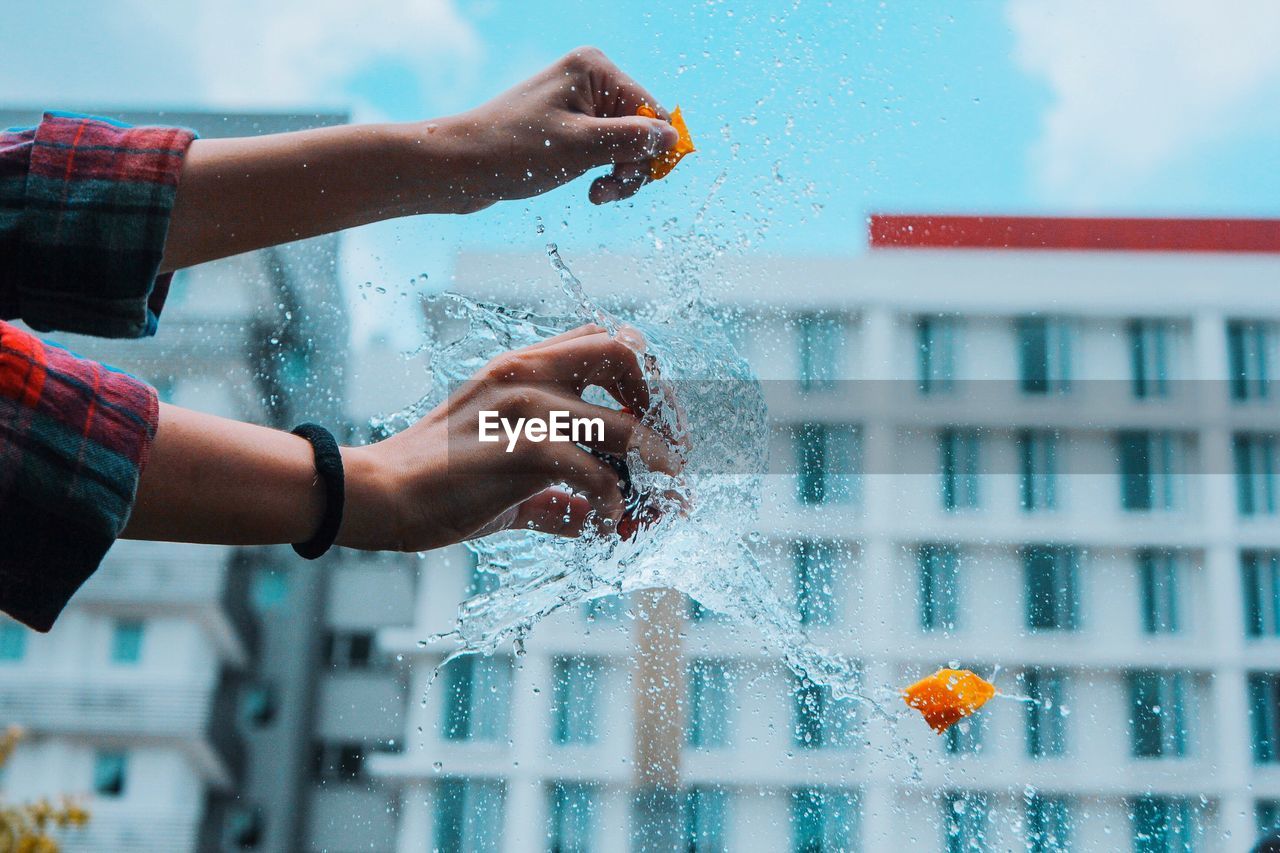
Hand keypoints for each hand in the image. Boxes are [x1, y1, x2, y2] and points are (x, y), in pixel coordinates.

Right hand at [338, 325, 682, 551]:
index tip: (656, 422)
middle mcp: (528, 374)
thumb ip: (552, 491)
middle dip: (664, 403)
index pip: (603, 337)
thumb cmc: (435, 483)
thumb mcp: (504, 475)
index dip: (643, 375)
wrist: (377, 495)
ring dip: (659, 466)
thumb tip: (589, 518)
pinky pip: (597, 475)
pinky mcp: (521, 451)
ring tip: (666, 500)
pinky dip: (616, 504)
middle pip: (627, 352)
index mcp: (523, 368)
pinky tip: (609, 525)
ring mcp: (526, 409)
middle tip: (672, 452)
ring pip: (626, 425)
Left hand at [427, 47, 678, 208]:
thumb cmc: (513, 151)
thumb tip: (673, 138)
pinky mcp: (568, 125)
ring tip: (599, 194)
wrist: (460, 166)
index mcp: (595, 69)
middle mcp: (590, 79)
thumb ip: (631, 141)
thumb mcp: (580, 148)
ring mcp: (578, 102)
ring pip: (625, 143)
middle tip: (609, 191)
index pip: (651, 111)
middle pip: (641, 127)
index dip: (650, 151)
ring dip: (619, 174)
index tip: (628, 180)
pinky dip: (603, 171)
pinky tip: (591, 189)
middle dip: (632, 165)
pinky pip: (605, 148)